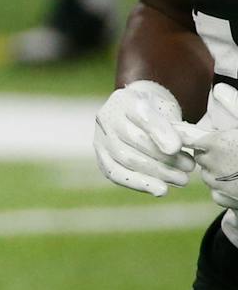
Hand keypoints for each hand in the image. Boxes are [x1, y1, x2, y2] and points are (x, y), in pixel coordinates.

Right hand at [95, 80, 192, 196]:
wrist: (135, 114)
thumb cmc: (157, 113)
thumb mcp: (168, 111)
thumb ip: (173, 127)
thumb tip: (174, 149)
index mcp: (127, 99)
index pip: (143, 115)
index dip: (160, 132)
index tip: (177, 147)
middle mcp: (107, 116)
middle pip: (134, 140)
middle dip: (165, 158)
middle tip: (189, 168)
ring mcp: (100, 137)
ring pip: (125, 158)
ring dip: (157, 173)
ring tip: (181, 179)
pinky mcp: (100, 155)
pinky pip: (115, 173)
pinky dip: (138, 183)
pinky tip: (159, 190)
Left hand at [180, 84, 237, 211]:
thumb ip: (234, 104)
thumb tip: (219, 87)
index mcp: (215, 143)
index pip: (183, 135)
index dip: (179, 131)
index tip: (172, 129)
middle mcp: (210, 165)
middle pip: (199, 154)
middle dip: (210, 151)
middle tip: (231, 148)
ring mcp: (217, 185)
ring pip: (208, 173)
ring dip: (218, 169)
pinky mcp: (225, 200)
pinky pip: (217, 191)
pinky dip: (225, 187)